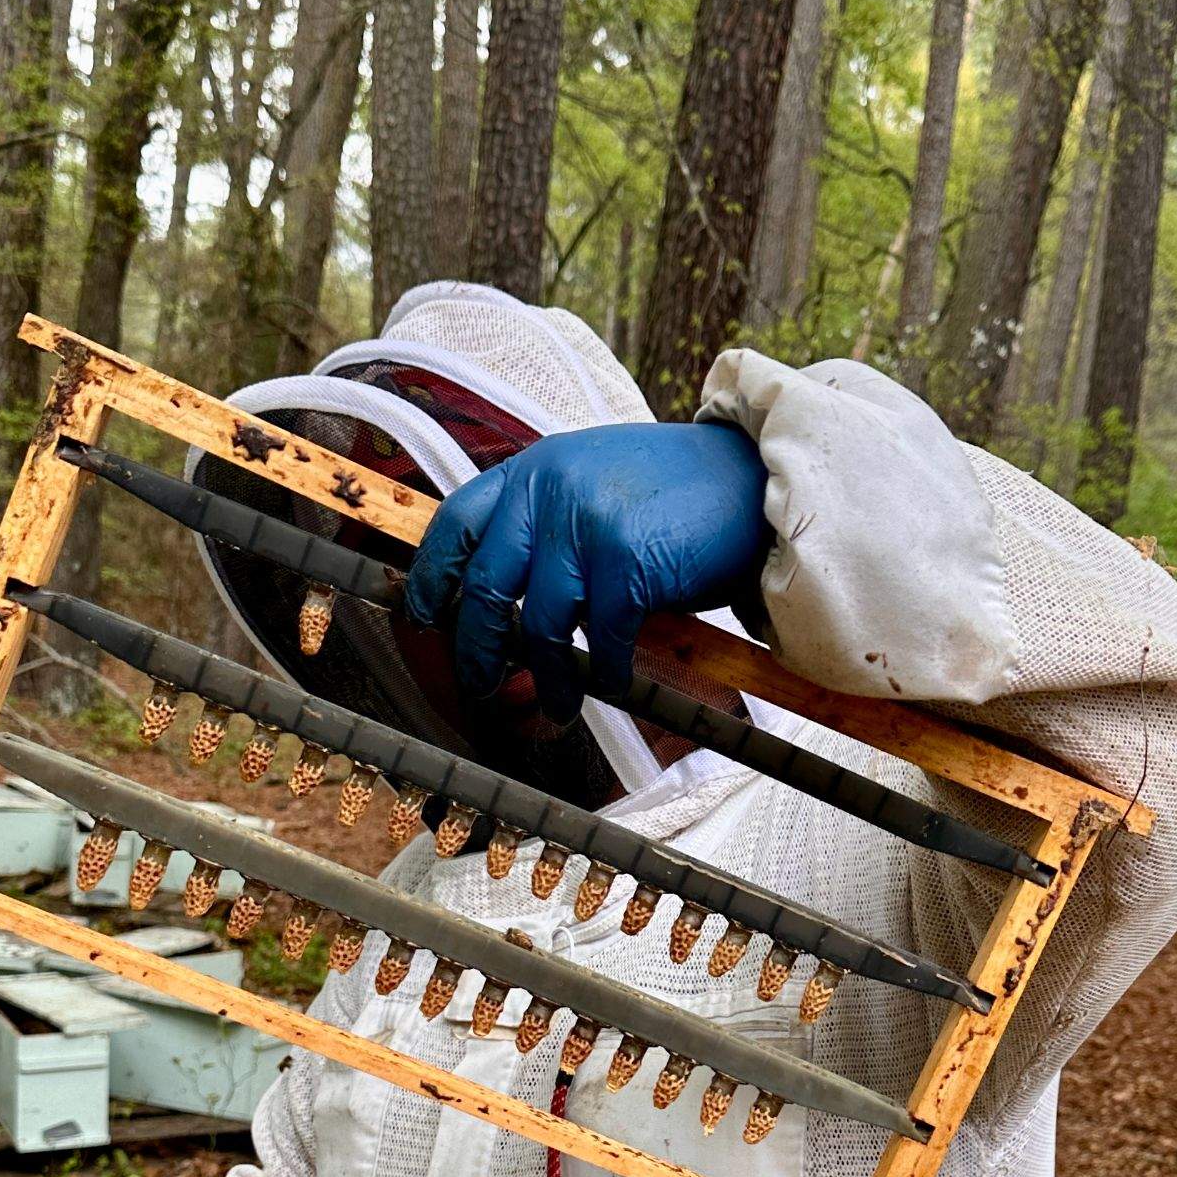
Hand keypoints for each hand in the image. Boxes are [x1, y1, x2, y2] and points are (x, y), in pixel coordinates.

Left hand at [402, 424, 768, 716]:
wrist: (755, 480)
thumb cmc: (679, 495)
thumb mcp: (596, 485)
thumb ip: (549, 525)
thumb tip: (505, 604)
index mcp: (535, 469)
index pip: (456, 522)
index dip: (429, 576)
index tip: (421, 616)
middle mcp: (549, 491)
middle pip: (484, 587)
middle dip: (477, 649)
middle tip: (481, 685)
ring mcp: (586, 525)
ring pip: (540, 625)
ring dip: (547, 677)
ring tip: (558, 706)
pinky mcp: (625, 562)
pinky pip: (599, 638)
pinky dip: (604, 672)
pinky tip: (610, 684)